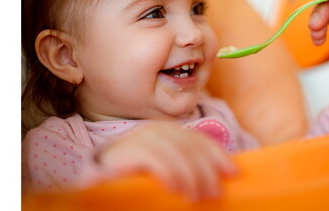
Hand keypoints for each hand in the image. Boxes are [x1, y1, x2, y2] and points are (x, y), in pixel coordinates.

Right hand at [97, 122, 236, 200]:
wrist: (96, 187)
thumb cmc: (135, 185)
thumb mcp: (167, 175)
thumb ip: (186, 171)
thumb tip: (219, 180)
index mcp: (167, 136)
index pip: (197, 139)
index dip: (216, 154)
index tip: (233, 172)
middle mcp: (154, 133)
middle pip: (187, 143)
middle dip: (205, 167)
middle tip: (214, 192)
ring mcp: (137, 140)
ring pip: (172, 149)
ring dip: (189, 173)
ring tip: (195, 196)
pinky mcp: (123, 153)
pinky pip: (151, 156)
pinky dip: (167, 171)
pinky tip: (175, 189)